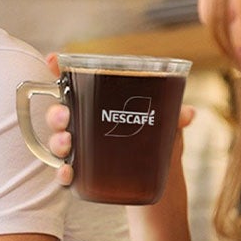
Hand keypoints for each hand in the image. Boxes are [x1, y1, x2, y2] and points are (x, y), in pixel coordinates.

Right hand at [42, 53, 195, 193]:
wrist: (159, 181)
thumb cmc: (155, 141)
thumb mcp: (165, 126)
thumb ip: (172, 116)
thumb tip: (188, 113)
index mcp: (98, 103)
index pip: (73, 82)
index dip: (58, 69)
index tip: (52, 59)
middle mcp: (84, 124)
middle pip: (59, 113)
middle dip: (55, 113)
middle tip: (65, 115)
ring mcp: (81, 149)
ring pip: (58, 141)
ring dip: (57, 140)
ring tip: (67, 142)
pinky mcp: (83, 174)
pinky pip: (65, 173)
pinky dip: (62, 173)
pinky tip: (68, 173)